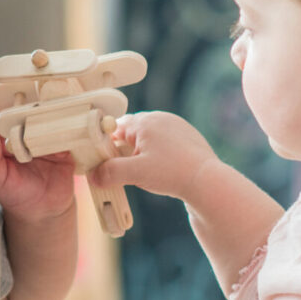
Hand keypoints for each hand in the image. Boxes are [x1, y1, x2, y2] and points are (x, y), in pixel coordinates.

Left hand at [0, 115, 76, 222]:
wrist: (42, 211)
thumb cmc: (14, 194)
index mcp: (2, 140)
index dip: (3, 119)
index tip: (8, 126)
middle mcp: (22, 134)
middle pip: (24, 114)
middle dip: (27, 114)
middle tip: (29, 127)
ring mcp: (43, 138)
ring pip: (45, 120)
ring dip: (47, 120)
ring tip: (47, 133)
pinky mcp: (63, 145)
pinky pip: (66, 133)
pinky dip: (65, 131)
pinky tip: (63, 137)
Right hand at [88, 111, 220, 201]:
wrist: (207, 181)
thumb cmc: (172, 173)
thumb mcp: (134, 174)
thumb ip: (109, 173)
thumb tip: (93, 176)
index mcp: (144, 122)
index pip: (114, 128)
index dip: (106, 145)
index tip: (104, 161)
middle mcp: (159, 118)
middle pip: (130, 130)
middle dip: (123, 148)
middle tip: (123, 168)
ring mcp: (175, 125)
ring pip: (147, 135)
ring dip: (140, 150)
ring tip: (143, 169)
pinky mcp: (186, 135)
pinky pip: (163, 140)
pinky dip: (157, 152)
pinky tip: (160, 167)